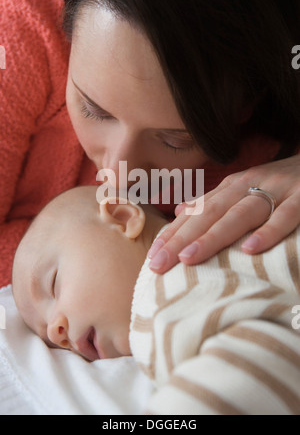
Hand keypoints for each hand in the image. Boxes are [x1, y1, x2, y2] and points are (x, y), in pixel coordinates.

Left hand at [148, 154, 299, 272]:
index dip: (173, 233)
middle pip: (210, 214)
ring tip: (189, 257)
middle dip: (181, 238)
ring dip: (214, 235)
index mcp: (231, 186)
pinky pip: (285, 216)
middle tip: (158, 264)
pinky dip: (269, 231)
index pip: (196, 212)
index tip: (152, 257)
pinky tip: (251, 250)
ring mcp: (276, 190)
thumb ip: (214, 201)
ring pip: (240, 214)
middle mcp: (248, 186)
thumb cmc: (278, 184)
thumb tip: (179, 211)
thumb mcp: (244, 188)